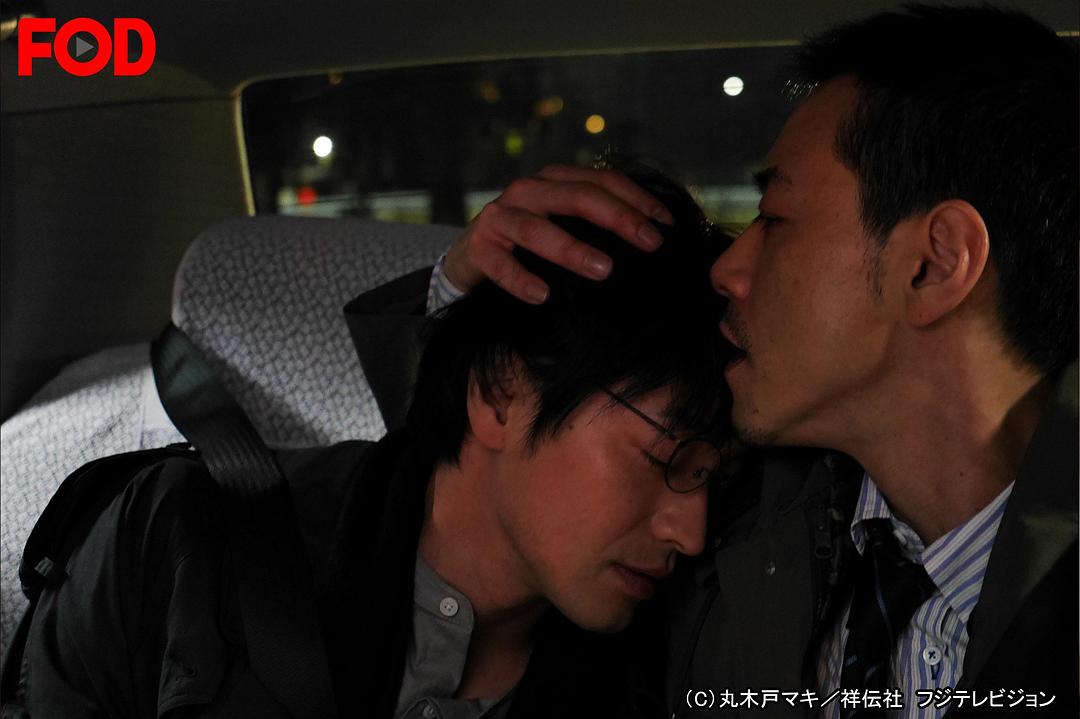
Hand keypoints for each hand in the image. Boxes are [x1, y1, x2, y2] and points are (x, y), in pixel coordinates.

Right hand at [444, 165, 673, 303]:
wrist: (470, 256)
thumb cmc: (530, 245)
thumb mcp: (564, 224)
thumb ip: (597, 226)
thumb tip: (652, 245)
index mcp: (555, 181)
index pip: (602, 181)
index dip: (636, 200)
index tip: (666, 225)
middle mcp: (528, 191)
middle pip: (577, 197)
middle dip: (618, 218)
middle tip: (650, 243)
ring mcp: (500, 217)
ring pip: (537, 228)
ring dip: (572, 249)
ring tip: (603, 270)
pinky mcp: (478, 247)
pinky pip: (500, 264)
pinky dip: (521, 279)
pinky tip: (542, 296)